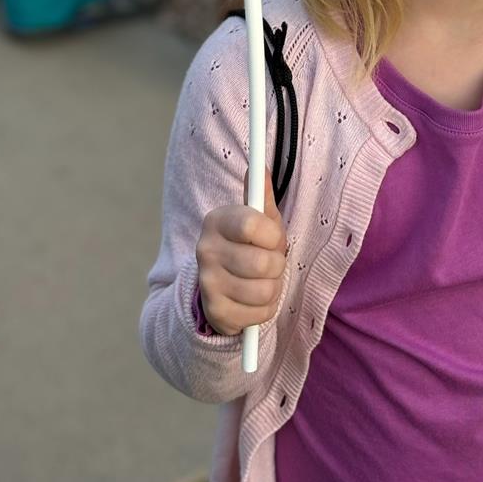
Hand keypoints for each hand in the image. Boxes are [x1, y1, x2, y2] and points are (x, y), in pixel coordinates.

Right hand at [196, 169, 286, 335]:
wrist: (221, 287)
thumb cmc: (249, 245)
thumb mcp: (259, 218)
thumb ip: (261, 194)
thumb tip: (260, 167)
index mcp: (216, 220)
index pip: (252, 224)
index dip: (272, 235)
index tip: (272, 238)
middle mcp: (205, 250)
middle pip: (263, 263)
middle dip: (277, 264)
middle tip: (269, 262)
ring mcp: (208, 283)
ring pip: (265, 290)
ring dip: (273, 287)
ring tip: (263, 280)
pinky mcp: (216, 312)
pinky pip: (260, 314)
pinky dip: (266, 309)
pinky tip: (254, 299)